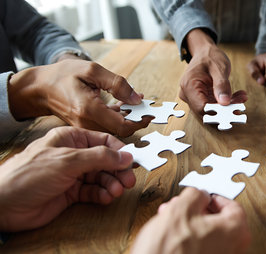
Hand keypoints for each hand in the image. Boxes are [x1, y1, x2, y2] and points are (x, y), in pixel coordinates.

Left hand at [0, 127, 135, 231]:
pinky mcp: (71, 193)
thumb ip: (100, 157)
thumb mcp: (68, 160)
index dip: (120, 151)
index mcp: (71, 139)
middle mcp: (74, 155)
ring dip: (111, 184)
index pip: (104, 141)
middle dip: (118, 171)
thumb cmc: (28, 174)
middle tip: (128, 181)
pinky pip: (93, 191)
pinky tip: (106, 197)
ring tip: (117, 191)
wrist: (5, 203)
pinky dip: (102, 194)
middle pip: (105, 161)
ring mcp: (72, 174)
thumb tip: (126, 156)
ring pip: (101, 177)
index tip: (133, 161)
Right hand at [8, 59, 149, 136]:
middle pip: (121, 130)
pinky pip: (107, 126)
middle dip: (137, 120)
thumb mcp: (92, 70)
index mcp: (89, 109)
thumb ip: (117, 84)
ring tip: (137, 104)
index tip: (150, 113)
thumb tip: (137, 98)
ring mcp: (85, 128)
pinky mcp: (85, 128)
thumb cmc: (63, 75)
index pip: (122, 125)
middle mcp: (87, 123)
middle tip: (147, 109)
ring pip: (115, 129)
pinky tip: (124, 105)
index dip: (140, 121)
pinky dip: (118, 117)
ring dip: (129, 118)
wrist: (40, 88)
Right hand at [132, 188, 250, 253]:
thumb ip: (197, 195)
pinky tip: (173, 237)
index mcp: (236, 231)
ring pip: (210, 236)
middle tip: (183, 206)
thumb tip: (199, 195)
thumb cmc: (169, 250)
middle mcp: (235, 249)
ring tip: (170, 220)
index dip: (214, 197)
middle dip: (198, 211)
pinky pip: (204, 250)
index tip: (203, 195)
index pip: (233, 206)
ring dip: (191, 225)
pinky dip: (191, 241)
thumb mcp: (181, 208)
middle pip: (220, 222)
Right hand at [179, 29, 246, 114]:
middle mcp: (187, 94)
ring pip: (211, 110)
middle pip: (206, 111)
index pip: (202, 107)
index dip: (218, 112)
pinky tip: (237, 96)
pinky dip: (225, 103)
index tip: (234, 109)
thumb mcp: (219, 68)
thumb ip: (222, 85)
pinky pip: (213, 106)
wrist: (205, 52)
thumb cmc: (210, 57)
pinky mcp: (200, 98)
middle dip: (225, 109)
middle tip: (242, 101)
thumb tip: (225, 102)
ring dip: (227, 106)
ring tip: (241, 97)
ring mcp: (193, 97)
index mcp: (189, 85)